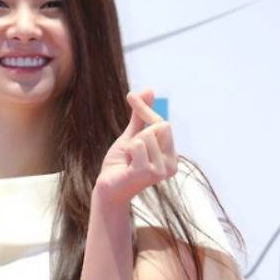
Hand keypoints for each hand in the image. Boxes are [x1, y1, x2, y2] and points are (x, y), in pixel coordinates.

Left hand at [95, 88, 177, 203]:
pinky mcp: (148, 173)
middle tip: (130, 152)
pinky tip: (127, 166)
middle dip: (138, 134)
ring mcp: (161, 170)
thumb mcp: (131, 137)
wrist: (107, 188)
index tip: (130, 97)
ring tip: (129, 162)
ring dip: (131, 146)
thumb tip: (150, 90)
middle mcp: (171, 164)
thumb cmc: (121, 165)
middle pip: (159, 126)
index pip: (163, 122)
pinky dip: (128, 151)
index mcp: (171, 155)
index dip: (145, 111)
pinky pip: (137, 145)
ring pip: (147, 135)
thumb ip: (141, 116)